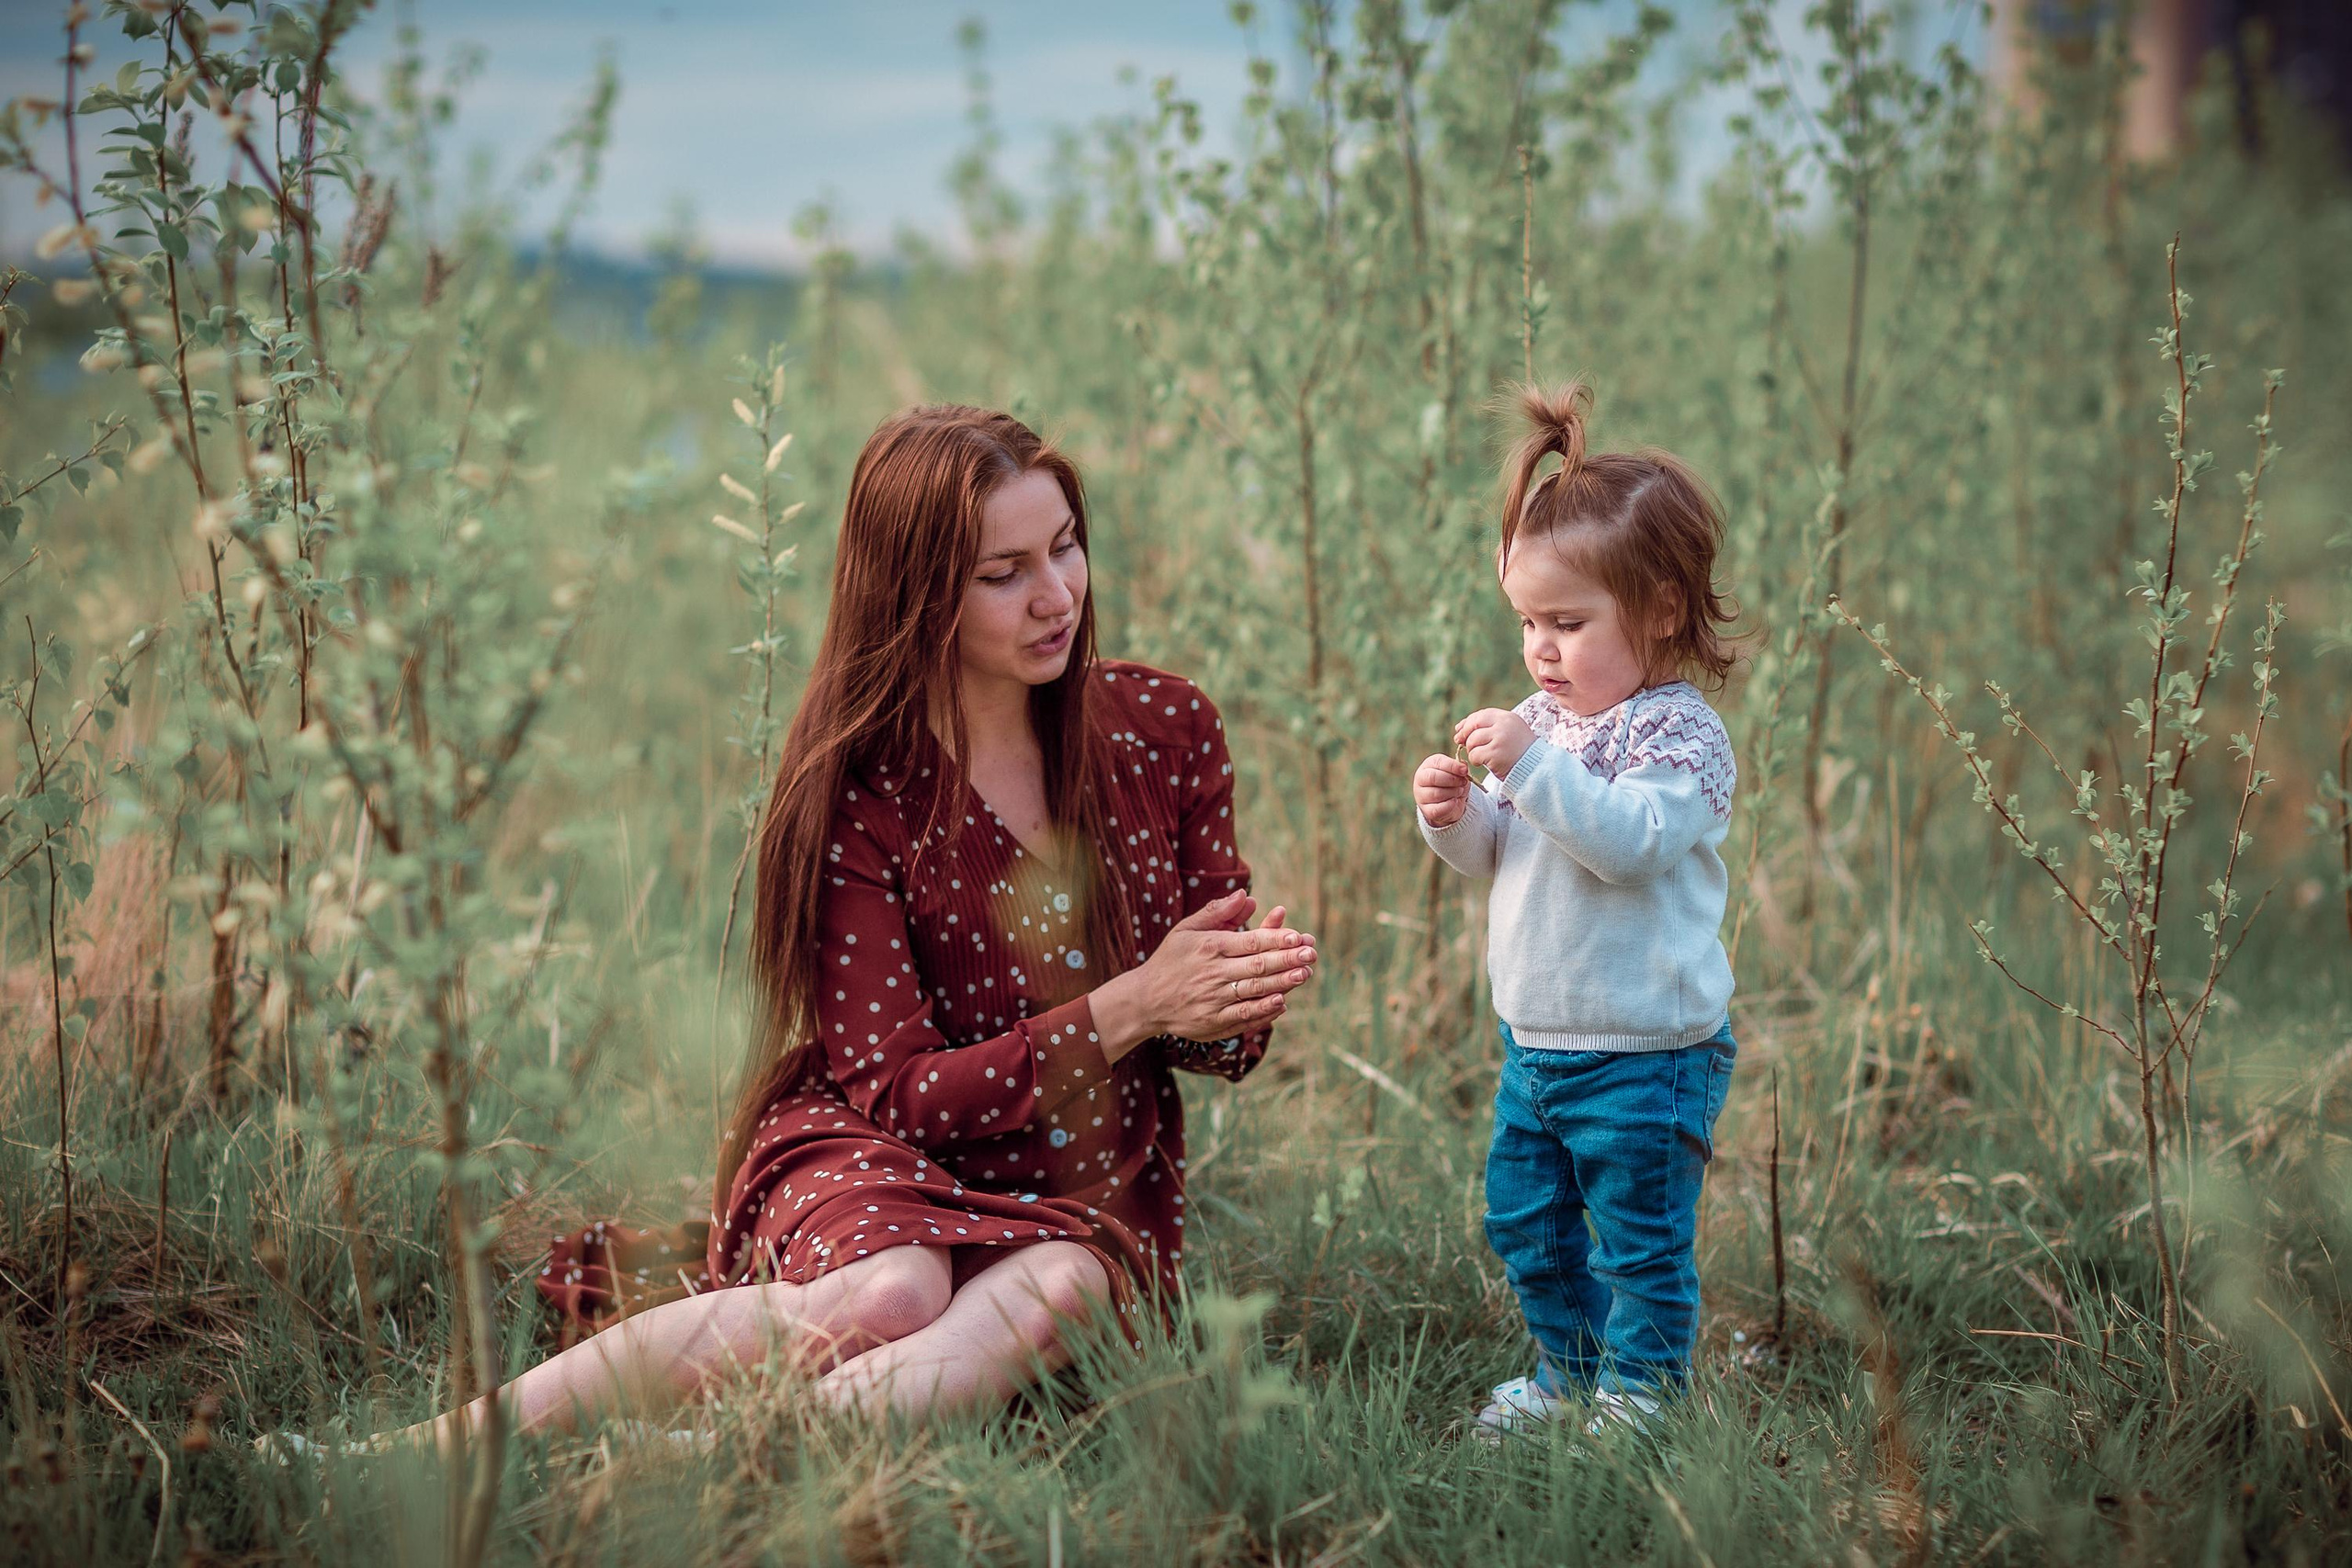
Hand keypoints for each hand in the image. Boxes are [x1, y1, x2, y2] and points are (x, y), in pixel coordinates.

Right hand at [1091, 891, 1317, 1055]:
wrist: (1145, 999)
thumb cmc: (1171, 959)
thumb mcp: (1187, 929)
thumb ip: (1218, 912)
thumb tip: (1248, 896)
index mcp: (1209, 947)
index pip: (1249, 942)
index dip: (1276, 939)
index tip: (1298, 936)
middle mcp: (1212, 974)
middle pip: (1257, 966)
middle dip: (1288, 960)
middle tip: (1312, 954)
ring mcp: (1213, 1000)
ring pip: (1254, 991)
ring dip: (1282, 984)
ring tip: (1304, 974)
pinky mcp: (1213, 1022)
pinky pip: (1243, 1017)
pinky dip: (1264, 1010)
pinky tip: (1282, 1002)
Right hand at [1414, 753, 1470, 827]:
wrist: (1452, 804)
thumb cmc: (1453, 784)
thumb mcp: (1458, 773)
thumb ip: (1460, 768)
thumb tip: (1463, 765)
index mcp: (1428, 765)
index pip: (1438, 762)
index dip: (1453, 766)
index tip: (1464, 770)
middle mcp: (1421, 778)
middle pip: (1433, 777)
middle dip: (1452, 780)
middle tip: (1463, 782)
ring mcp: (1421, 795)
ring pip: (1436, 793)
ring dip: (1453, 792)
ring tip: (1459, 791)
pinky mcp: (1425, 810)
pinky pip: (1438, 809)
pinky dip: (1450, 805)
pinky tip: (1454, 801)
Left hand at [1455, 708, 1534, 778]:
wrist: (1536, 769)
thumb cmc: (1519, 752)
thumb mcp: (1508, 732)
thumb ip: (1488, 727)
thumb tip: (1459, 728)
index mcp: (1508, 717)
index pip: (1481, 715)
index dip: (1467, 723)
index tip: (1460, 731)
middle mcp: (1504, 725)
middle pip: (1474, 725)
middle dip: (1465, 735)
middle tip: (1462, 743)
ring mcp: (1500, 739)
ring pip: (1472, 741)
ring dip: (1472, 750)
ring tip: (1481, 756)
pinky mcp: (1496, 754)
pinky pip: (1475, 755)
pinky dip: (1475, 760)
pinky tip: (1483, 763)